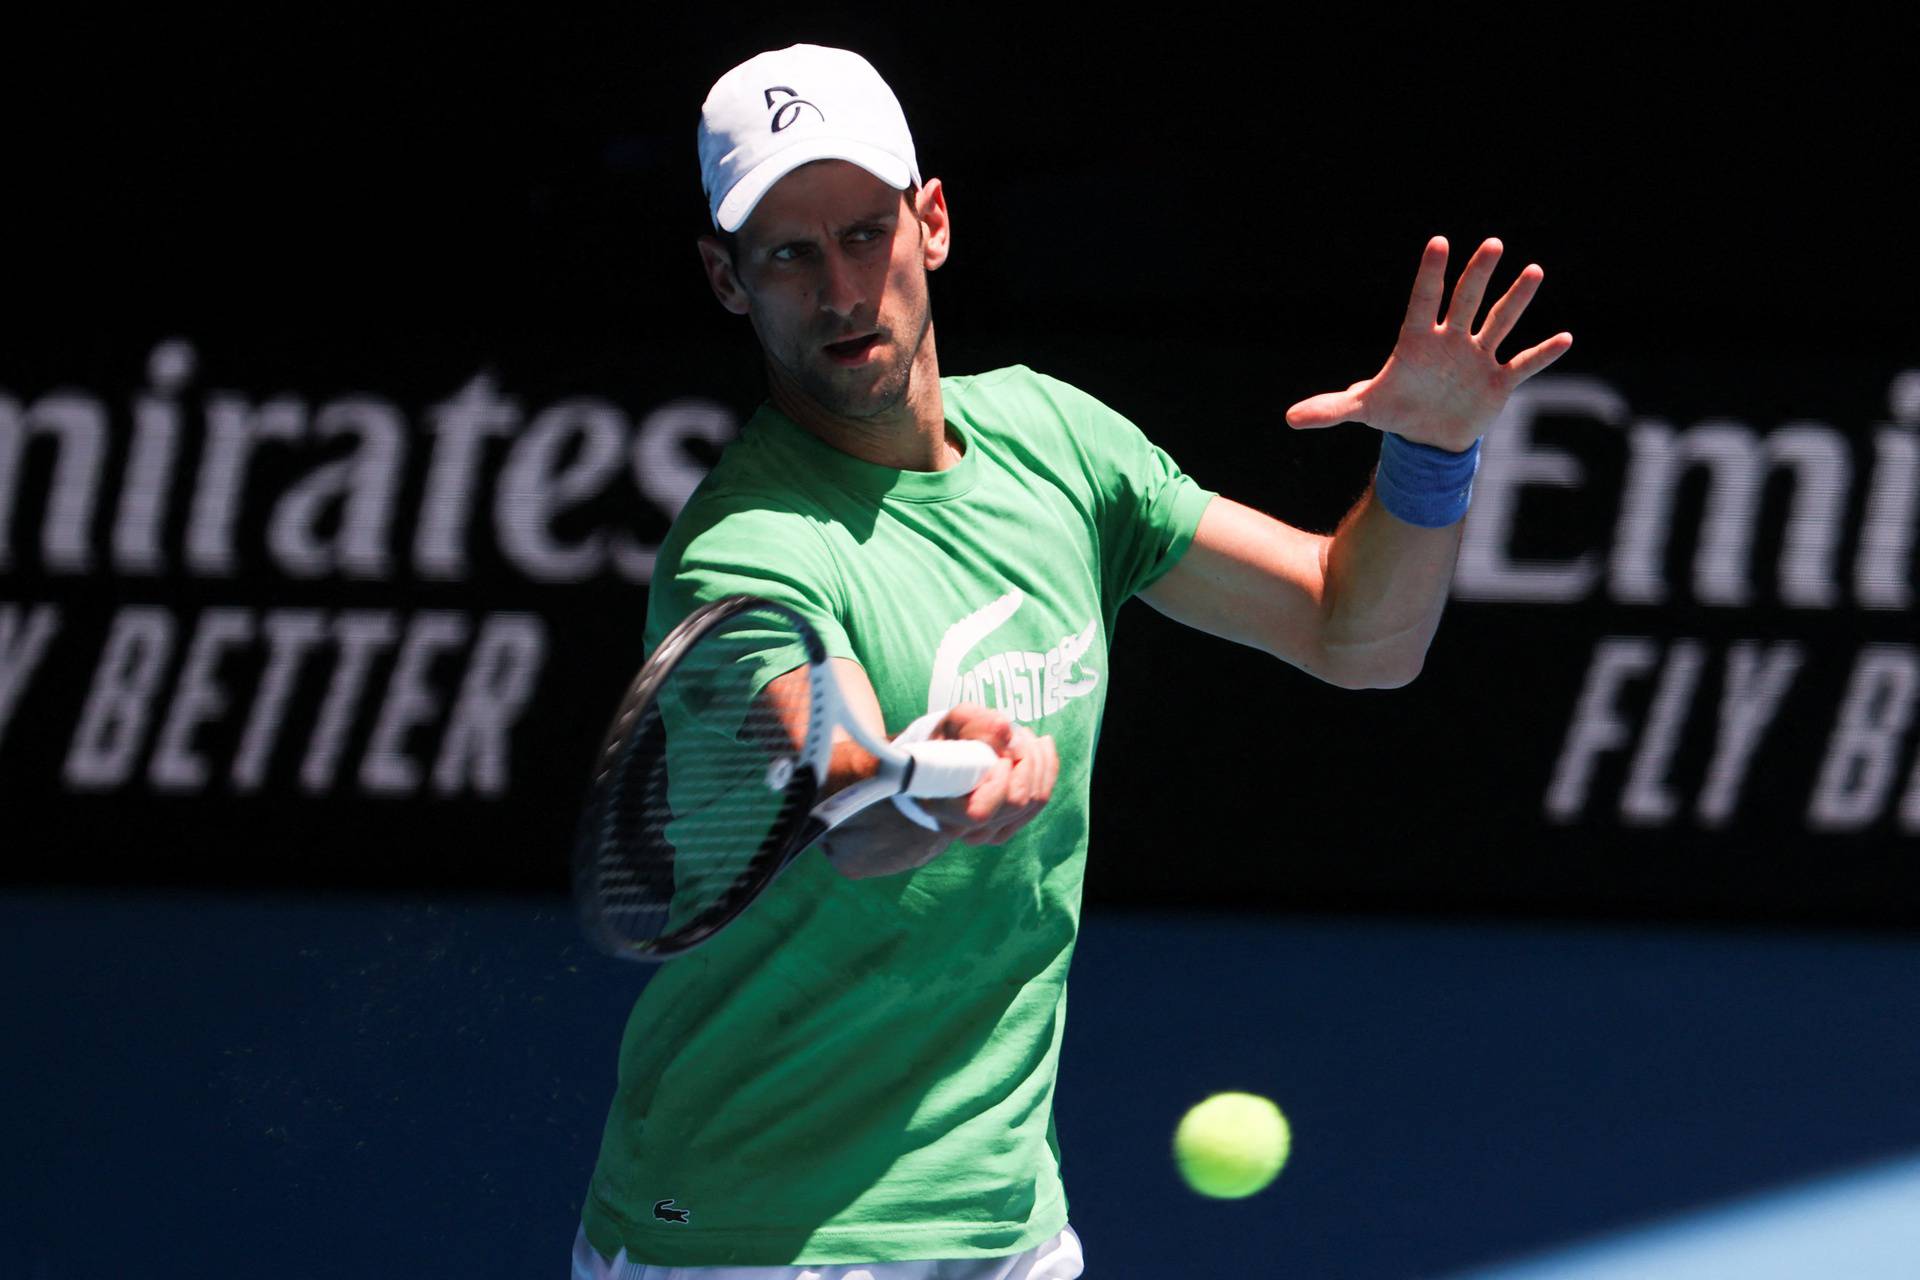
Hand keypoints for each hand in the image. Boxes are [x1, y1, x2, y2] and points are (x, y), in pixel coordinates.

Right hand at [915, 705, 1060, 845]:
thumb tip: (1005, 729)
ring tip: (1026, 736)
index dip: (998, 782)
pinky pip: (1040, 801)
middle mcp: (964, 829)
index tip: (998, 755)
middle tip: (1018, 732)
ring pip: (1034, 801)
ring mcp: (988, 833)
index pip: (980, 812)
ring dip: (1039, 761)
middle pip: (1016, 803)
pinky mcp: (1007, 827)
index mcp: (941, 807)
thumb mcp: (954, 723)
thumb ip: (975, 723)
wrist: (942, 762)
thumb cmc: (946, 740)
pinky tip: (1039, 748)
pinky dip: (1046, 770)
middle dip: (1027, 760)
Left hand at [1284, 237, 1572, 449]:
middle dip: (1478, 275)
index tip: (1439, 243)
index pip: (1422, 301)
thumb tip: (1289, 419)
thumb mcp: (1362, 409)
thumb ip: (1330, 409)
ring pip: (1499, 322)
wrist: (1427, 437)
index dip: (1431, 275)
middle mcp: (1451, 341)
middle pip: (1466, 301)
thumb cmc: (1395, 411)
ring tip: (1533, 271)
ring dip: (1516, 299)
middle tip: (1492, 244)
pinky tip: (1565, 338)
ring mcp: (1477, 357)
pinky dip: (1543, 354)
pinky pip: (1524, 363)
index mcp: (1416, 341)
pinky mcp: (1498, 381)